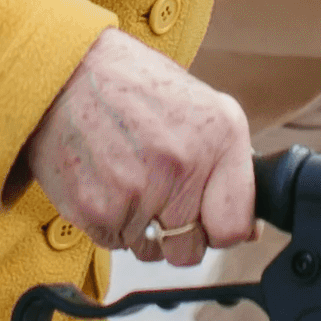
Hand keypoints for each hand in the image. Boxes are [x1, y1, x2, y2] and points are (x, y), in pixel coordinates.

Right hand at [21, 29, 253, 267]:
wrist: (70, 70)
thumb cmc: (136, 85)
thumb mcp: (202, 105)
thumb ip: (230, 164)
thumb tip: (249, 228)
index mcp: (218, 137)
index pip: (235, 227)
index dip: (222, 228)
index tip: (210, 218)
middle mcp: (182, 166)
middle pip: (190, 250)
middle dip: (180, 233)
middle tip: (161, 196)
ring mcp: (138, 192)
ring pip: (150, 250)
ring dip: (142, 226)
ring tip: (129, 176)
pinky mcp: (98, 210)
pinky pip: (116, 243)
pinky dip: (112, 221)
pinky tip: (107, 180)